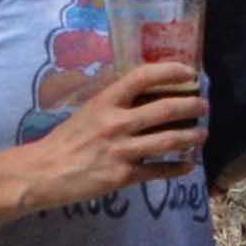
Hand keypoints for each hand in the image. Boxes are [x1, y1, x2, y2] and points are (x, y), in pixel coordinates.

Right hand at [17, 60, 207, 205]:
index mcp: (105, 102)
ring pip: (169, 140)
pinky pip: (160, 170)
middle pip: (165, 109)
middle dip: (192, 106)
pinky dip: (179, 168)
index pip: (142, 76)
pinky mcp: (123, 175)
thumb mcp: (89, 111)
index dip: (170, 70)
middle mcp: (115, 122)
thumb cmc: (66, 140)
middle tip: (204, 105)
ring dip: (192, 136)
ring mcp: (121, 150)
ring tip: (202, 134)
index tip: (188, 72)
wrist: (41, 173)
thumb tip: (151, 94)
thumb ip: (117, 103)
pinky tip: (188, 165)